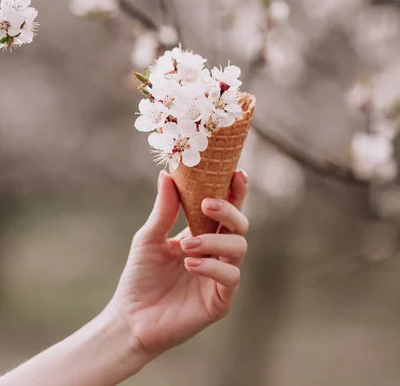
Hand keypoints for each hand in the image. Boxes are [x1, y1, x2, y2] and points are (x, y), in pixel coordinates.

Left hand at [111, 169, 248, 359]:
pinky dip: (212, 266)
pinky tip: (189, 264)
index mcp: (203, 233)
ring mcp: (220, 275)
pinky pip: (230, 276)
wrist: (130, 318)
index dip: (235, 191)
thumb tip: (167, 174)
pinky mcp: (221, 300)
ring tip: (187, 244)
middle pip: (240, 224)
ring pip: (239, 247)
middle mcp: (216, 252)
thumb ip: (163, 209)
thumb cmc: (140, 276)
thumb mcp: (149, 237)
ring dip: (214, 239)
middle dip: (229, 210)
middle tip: (207, 203)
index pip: (226, 208)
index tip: (236, 172)